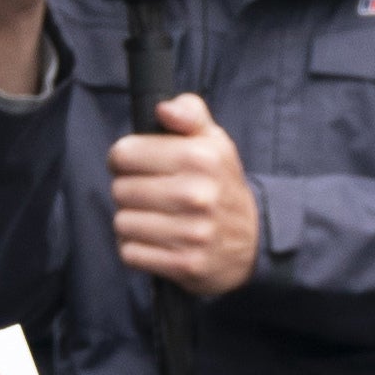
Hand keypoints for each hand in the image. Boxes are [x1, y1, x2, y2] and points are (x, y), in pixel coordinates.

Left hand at [109, 90, 262, 296]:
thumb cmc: (220, 185)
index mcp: (200, 157)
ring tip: (154, 219)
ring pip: (123, 222)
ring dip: (132, 222)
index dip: (124, 159)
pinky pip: (130, 253)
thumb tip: (163, 109)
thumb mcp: (214, 141)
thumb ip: (189, 113)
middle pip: (120, 189)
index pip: (125, 154)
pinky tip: (156, 242)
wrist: (253, 241)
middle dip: (129, 192)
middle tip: (150, 195)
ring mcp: (192, 233)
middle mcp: (197, 194)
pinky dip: (137, 249)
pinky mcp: (185, 264)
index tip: (137, 165)